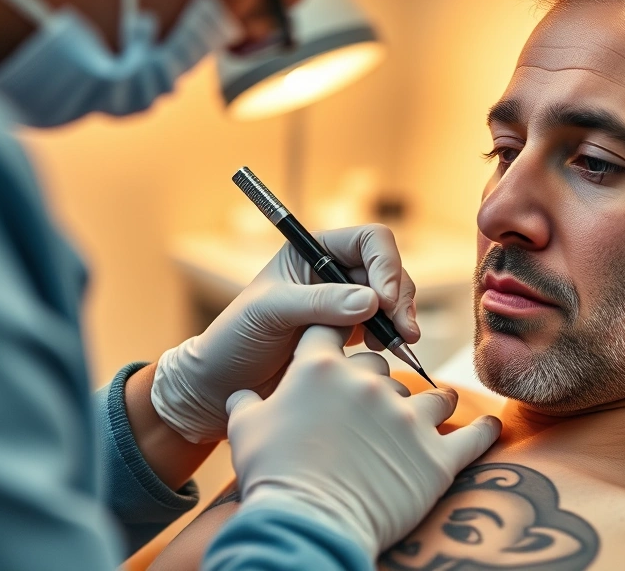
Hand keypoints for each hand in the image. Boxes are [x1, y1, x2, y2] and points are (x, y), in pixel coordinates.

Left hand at [152, 224, 418, 443]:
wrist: (222, 384)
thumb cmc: (236, 339)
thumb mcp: (271, 313)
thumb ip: (320, 303)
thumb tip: (372, 300)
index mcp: (312, 251)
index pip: (369, 240)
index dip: (385, 265)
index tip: (384, 300)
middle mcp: (332, 271)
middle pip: (388, 269)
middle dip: (400, 297)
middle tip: (402, 331)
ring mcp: (344, 302)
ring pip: (392, 299)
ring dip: (400, 318)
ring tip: (394, 344)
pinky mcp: (349, 332)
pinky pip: (385, 326)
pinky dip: (392, 337)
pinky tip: (381, 353)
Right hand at [224, 326, 501, 557]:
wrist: (308, 524)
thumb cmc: (272, 476)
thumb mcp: (244, 431)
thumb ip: (247, 403)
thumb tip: (240, 395)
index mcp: (321, 370)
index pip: (332, 332)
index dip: (336, 335)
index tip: (342, 343)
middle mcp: (369, 385)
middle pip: (381, 366)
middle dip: (377, 382)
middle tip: (374, 405)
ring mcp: (408, 418)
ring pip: (431, 395)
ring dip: (431, 401)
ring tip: (437, 406)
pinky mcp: (437, 456)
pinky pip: (472, 436)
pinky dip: (483, 431)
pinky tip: (489, 426)